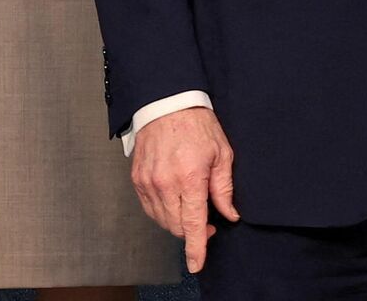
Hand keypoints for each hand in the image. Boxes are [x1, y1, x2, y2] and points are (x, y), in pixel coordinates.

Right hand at [129, 106, 239, 273]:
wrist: (166, 104)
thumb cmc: (198, 125)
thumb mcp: (222, 153)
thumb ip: (224, 188)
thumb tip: (230, 214)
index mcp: (190, 177)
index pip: (193, 223)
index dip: (196, 247)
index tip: (197, 264)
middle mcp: (165, 184)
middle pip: (177, 226)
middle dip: (193, 231)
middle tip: (208, 221)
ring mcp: (148, 183)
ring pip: (162, 220)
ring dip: (178, 222)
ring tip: (191, 206)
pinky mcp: (137, 180)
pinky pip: (150, 208)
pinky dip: (163, 212)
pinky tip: (174, 201)